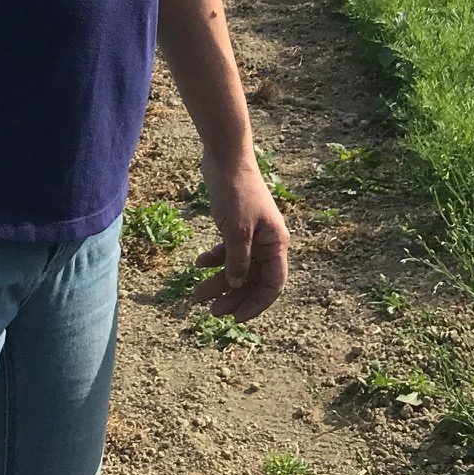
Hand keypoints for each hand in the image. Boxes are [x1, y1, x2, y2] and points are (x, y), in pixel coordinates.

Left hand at [190, 146, 289, 320]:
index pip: (272, 285)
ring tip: (196, 295)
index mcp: (276, 244)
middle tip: (210, 311)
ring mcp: (252, 234)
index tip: (236, 318)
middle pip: (252, 279)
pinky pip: (228, 250)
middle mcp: (267, 242)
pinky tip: (198, 264)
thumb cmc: (236, 191)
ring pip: (237, 267)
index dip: (256, 304)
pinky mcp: (236, 224)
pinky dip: (214, 259)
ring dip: (219, 281)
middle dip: (232, 296)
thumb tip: (235, 285)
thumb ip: (238, 260)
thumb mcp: (237, 229)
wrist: (225, 156)